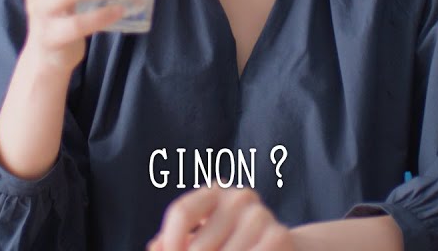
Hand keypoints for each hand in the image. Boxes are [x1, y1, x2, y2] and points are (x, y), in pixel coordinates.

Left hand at [147, 187, 295, 250]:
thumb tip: (155, 247)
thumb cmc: (230, 247)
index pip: (182, 213)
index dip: (170, 243)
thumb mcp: (201, 241)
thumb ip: (174, 244)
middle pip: (198, 247)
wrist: (282, 250)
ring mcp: (261, 216)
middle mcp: (239, 197)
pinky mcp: (280, 235)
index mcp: (214, 192)